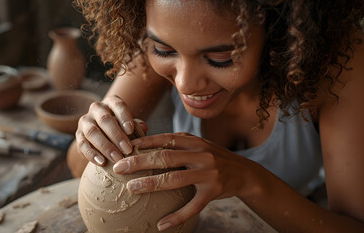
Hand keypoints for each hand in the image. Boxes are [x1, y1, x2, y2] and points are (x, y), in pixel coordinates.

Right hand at [75, 95, 146, 165]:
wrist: (104, 136)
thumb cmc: (122, 129)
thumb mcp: (130, 125)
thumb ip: (137, 126)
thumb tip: (143, 127)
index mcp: (111, 102)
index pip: (118, 105)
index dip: (124, 117)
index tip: (131, 131)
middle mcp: (96, 109)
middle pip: (105, 120)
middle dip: (117, 136)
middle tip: (128, 150)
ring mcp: (85, 121)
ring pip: (92, 132)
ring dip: (105, 146)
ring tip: (117, 158)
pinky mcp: (78, 135)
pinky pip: (82, 144)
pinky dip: (92, 154)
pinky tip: (102, 162)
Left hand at [112, 132, 256, 230]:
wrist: (245, 172)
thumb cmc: (214, 157)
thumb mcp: (199, 144)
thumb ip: (178, 141)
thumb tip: (148, 139)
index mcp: (194, 141)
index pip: (165, 138)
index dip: (144, 142)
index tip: (125, 147)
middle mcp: (201, 154)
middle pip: (165, 157)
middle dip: (140, 161)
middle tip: (119, 167)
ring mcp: (208, 173)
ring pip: (175, 179)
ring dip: (151, 184)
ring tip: (132, 189)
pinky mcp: (214, 191)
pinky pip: (193, 206)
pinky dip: (177, 216)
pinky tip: (162, 224)